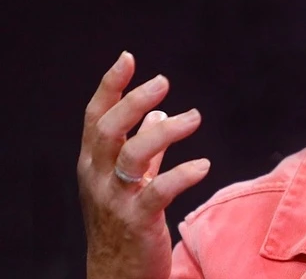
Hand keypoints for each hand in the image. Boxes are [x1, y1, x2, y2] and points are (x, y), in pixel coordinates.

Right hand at [77, 52, 209, 278]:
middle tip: (163, 82)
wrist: (116, 276)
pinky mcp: (137, 222)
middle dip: (134, 101)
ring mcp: (115, 200)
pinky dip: (181, 175)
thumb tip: (158, 112)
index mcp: (93, 163)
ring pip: (132, 156)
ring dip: (164, 132)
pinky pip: (158, 193)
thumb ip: (143, 146)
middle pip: (109, 130)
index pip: (95, 118)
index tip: (128, 58)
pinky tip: (203, 165)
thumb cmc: (123, 223)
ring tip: (194, 117)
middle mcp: (98, 178)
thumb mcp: (127, 181)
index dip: (110, 87)